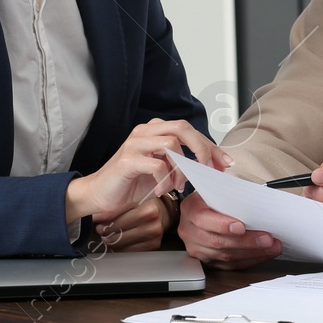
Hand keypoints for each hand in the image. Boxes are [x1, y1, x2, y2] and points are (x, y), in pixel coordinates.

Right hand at [65, 119, 228, 223]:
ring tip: (178, 186)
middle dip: (201, 148)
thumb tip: (213, 166)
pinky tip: (160, 191)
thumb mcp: (163, 171)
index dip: (209, 146)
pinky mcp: (127, 160)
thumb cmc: (132, 182)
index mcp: (155, 130)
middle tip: (208, 170)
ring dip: (182, 168)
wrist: (98, 194)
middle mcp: (145, 131)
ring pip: (171, 144)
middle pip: (182, 128)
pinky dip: (164, 180)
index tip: (224, 163)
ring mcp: (135, 143)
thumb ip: (183, 164)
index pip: (189, 130)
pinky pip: (156, 165)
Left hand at [93, 194, 170, 251]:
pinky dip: (121, 248)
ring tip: (107, 237)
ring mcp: (154, 234)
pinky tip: (117, 244)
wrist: (165, 212)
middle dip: (106, 231)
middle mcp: (152, 221)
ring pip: (123, 242)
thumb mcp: (134, 199)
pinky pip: (131, 251)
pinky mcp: (154, 244)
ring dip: (112, 241)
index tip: (96, 220)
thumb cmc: (147, 204)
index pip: (118, 215)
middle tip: (100, 230)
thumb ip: (118, 206)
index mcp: (147, 207)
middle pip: (120, 230)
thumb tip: (96, 217)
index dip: (104, 219)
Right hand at [176, 192, 281, 268]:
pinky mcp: (207, 261)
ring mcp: (197, 248)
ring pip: (225, 256)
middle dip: (246, 242)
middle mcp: (190, 231)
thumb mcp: (217, 189)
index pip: (203, 219)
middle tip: (267, 239)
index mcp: (191, 209)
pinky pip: (230, 265)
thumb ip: (230, 194)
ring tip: (272, 247)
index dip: (223, 225)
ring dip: (252, 253)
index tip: (242, 227)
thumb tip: (256, 200)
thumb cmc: (212, 198)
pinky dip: (249, 260)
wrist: (200, 209)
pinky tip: (263, 254)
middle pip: (218, 241)